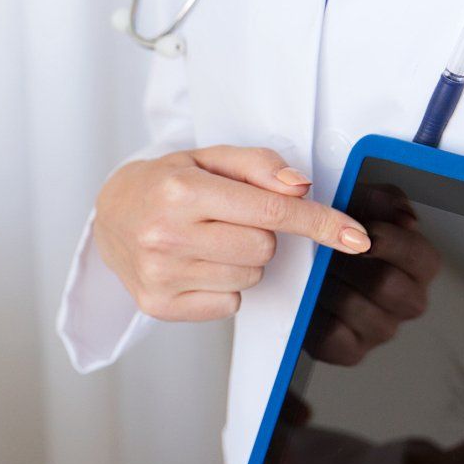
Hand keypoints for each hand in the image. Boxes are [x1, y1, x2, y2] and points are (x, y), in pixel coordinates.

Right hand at [94, 146, 369, 321]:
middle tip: (226, 221)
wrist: (109, 216)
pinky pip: (228, 305)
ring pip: (248, 277)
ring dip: (241, 261)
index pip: (270, 212)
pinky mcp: (158, 305)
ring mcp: (160, 275)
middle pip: (263, 248)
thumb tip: (300, 188)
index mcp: (180, 192)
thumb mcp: (208, 157)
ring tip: (206, 243)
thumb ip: (257, 165)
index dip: (318, 223)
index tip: (355, 236)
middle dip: (259, 234)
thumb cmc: (164, 184)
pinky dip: (223, 288)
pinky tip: (196, 266)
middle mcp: (167, 236)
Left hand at [307, 186, 440, 365]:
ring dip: (326, 286)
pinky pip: (332, 336)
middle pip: (386, 284)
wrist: (299, 270)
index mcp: (419, 266)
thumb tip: (406, 218)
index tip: (362, 233)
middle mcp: (409, 300)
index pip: (422, 257)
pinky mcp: (351, 351)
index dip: (392, 244)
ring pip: (355, 308)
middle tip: (323, 250)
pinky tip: (308, 299)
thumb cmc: (335, 234)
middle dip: (348, 264)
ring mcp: (382, 329)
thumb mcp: (359, 203)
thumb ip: (383, 199)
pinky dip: (314, 315)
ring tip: (312, 272)